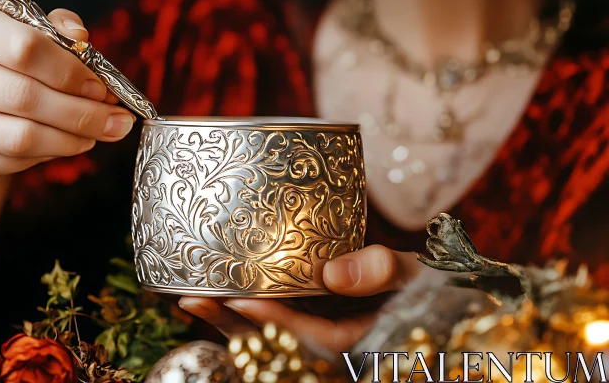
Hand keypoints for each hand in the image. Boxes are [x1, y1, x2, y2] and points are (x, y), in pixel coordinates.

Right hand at [0, 5, 133, 179]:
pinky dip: (49, 155)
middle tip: (118, 121)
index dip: (70, 71)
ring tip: (100, 134)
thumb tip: (81, 38)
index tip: (101, 88)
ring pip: (21, 137)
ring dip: (72, 139)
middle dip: (82, 113)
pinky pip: (13, 162)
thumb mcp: (30, 31)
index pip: (23, 47)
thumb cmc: (6, 59)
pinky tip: (67, 143)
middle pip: (24, 97)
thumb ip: (59, 29)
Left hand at [178, 245, 432, 358]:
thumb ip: (381, 270)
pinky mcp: (309, 337)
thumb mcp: (414, 274)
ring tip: (189, 299)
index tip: (241, 299)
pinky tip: (211, 300)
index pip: (316, 341)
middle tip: (192, 299)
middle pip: (278, 349)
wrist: (436, 305)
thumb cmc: (427, 286)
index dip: (277, 322)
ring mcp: (319, 349)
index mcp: (362, 344)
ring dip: (227, 324)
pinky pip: (270, 336)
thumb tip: (333, 274)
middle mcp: (334, 355)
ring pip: (268, 346)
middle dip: (234, 326)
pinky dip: (240, 320)